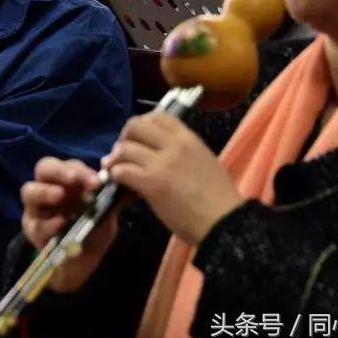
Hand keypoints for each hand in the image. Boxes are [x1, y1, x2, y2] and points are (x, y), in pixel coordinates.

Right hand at [20, 157, 119, 292]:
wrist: (82, 261)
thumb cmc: (92, 228)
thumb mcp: (106, 212)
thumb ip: (115, 198)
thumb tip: (134, 187)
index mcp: (67, 180)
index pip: (69, 165)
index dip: (80, 171)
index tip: (97, 181)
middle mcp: (49, 188)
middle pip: (43, 168)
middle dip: (58, 171)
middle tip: (73, 179)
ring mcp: (37, 209)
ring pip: (29, 191)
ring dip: (44, 191)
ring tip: (59, 195)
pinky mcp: (33, 231)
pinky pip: (35, 224)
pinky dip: (48, 223)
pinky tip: (60, 224)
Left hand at [102, 111, 242, 245]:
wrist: (224, 222)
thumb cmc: (218, 197)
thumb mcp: (204, 161)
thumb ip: (182, 152)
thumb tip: (158, 153)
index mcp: (189, 138)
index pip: (159, 116)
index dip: (143, 123)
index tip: (139, 137)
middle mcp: (174, 145)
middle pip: (136, 125)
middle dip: (124, 137)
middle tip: (123, 152)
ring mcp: (161, 163)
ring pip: (125, 148)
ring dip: (115, 158)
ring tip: (113, 167)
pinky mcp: (151, 183)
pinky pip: (122, 170)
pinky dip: (114, 174)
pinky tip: (117, 181)